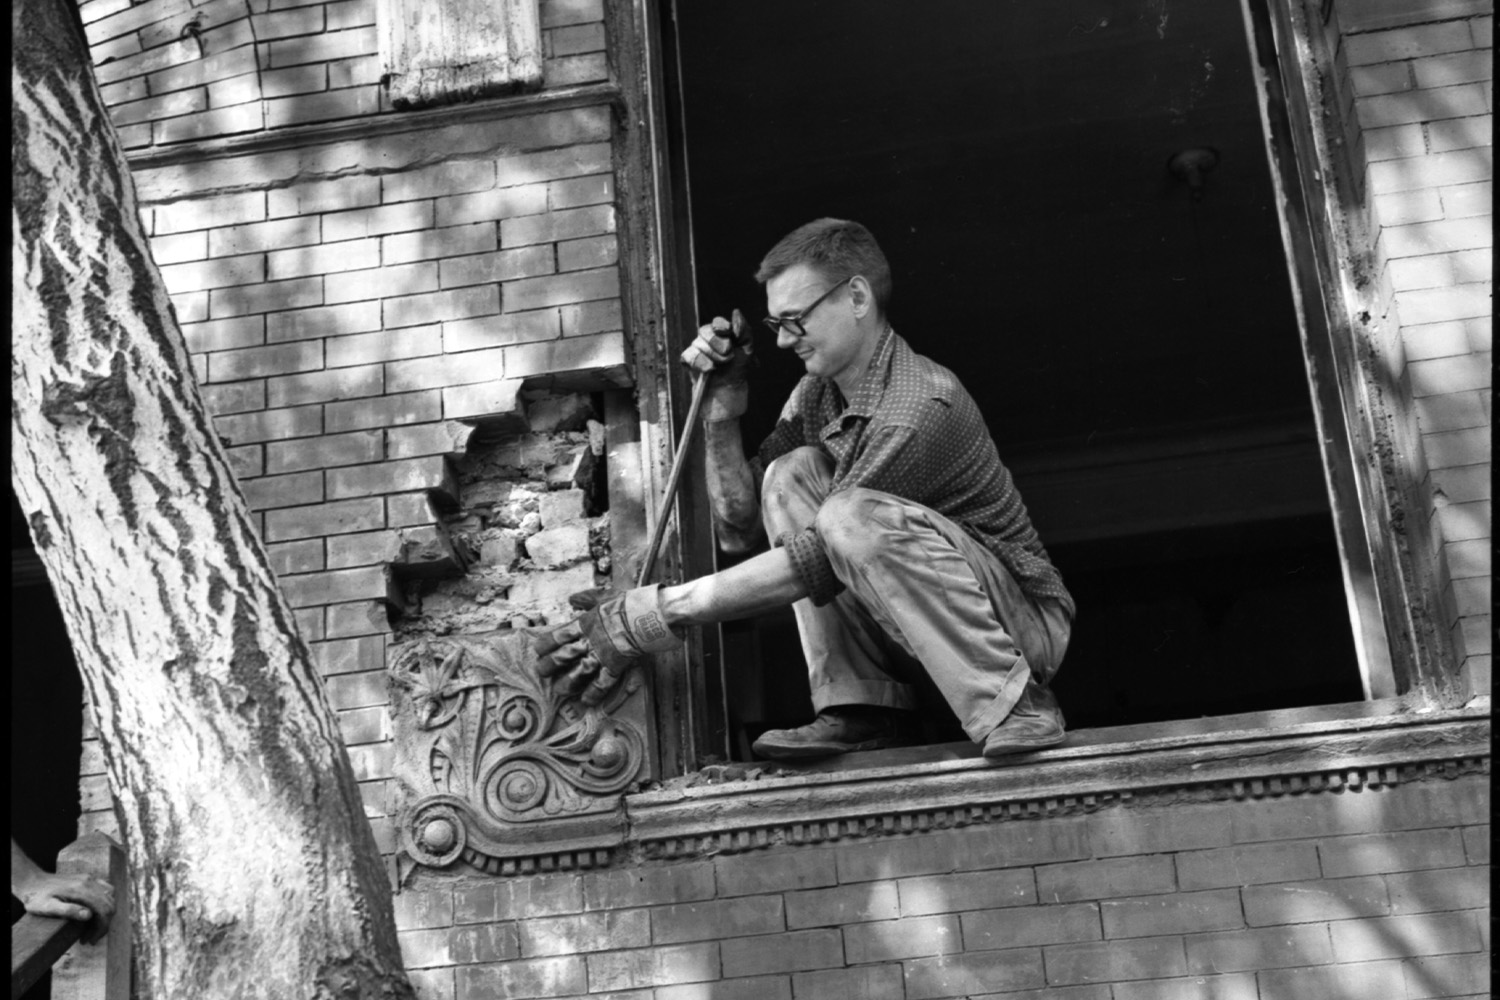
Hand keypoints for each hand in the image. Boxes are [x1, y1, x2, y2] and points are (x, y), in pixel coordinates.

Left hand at [15, 870, 114, 941]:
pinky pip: (106, 889)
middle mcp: (89, 882)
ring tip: (92, 927)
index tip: (89, 941)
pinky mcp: (88, 879)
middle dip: (103, 924)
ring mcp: (90, 879)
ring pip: (110, 897)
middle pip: (110, 904)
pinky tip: (94, 911)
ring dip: (105, 914)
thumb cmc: (36, 897)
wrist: (31, 881)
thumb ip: (67, 910)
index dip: (101, 928)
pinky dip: (105, 903)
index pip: (104, 910)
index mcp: (81, 890)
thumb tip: (89, 915)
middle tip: (89, 938)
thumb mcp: (47, 907)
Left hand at [533, 586, 681, 704]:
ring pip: (578, 672)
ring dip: (567, 682)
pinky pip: (602, 683)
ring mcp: (601, 655)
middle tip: (541, 672)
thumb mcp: (602, 596)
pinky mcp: (615, 666)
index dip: (546, 644)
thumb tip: (572, 599)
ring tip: (559, 690)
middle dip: (550, 665)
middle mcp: (589, 641)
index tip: (538, 650)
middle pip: (563, 656)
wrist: (645, 615)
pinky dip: (593, 693)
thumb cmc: (625, 604)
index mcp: (584, 624)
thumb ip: (586, 599)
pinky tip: (585, 700)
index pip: (559, 636)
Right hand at [680, 309, 754, 420]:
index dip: (721, 326)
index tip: (729, 334)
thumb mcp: (747, 349)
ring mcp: (697, 349)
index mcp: (722, 334)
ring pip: (698, 343)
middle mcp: (708, 339)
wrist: (728, 390)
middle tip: (728, 356)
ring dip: (712, 356)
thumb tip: (736, 311)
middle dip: (718, 344)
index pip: (717, 322)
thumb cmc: (738, 370)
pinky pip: (689, 355)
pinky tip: (709, 369)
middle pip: (705, 331)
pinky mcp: (688, 361)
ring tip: (720, 366)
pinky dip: (700, 362)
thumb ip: (744, 330)